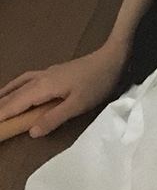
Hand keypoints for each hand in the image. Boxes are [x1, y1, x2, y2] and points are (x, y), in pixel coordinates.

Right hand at [0, 44, 126, 137]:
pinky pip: (28, 79)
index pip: (16, 103)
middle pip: (15, 94)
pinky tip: (19, 88)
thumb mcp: (77, 105)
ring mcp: (48, 73)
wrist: (112, 58)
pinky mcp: (55, 72)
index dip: (2, 115)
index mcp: (44, 87)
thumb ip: (53, 118)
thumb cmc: (96, 83)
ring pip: (20, 84)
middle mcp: (41, 78)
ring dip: (6, 95)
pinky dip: (17, 85)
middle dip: (0, 106)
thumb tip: (31, 131)